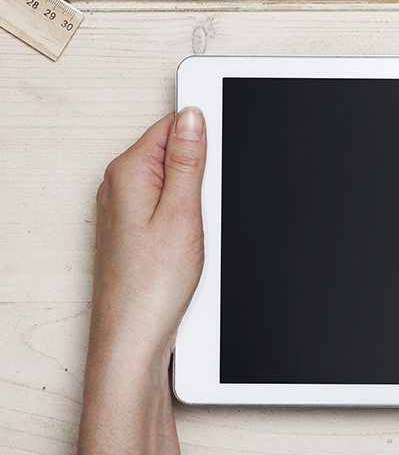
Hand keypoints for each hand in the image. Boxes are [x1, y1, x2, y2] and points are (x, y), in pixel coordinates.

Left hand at [77, 109, 206, 454]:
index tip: (223, 158)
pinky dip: (188, 218)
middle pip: (173, 152)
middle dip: (202, 171)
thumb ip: (187, 161)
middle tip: (209, 207)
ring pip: (175, 182)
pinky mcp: (135, 230)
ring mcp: (126, 209)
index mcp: (128, 173)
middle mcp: (120, 187)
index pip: (172, 126)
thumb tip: (192, 117)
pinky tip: (194, 241)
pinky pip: (169, 206)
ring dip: (197, 198)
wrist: (133, 338)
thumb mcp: (182, 214)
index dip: (205, 137)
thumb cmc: (151, 286)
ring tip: (200, 230)